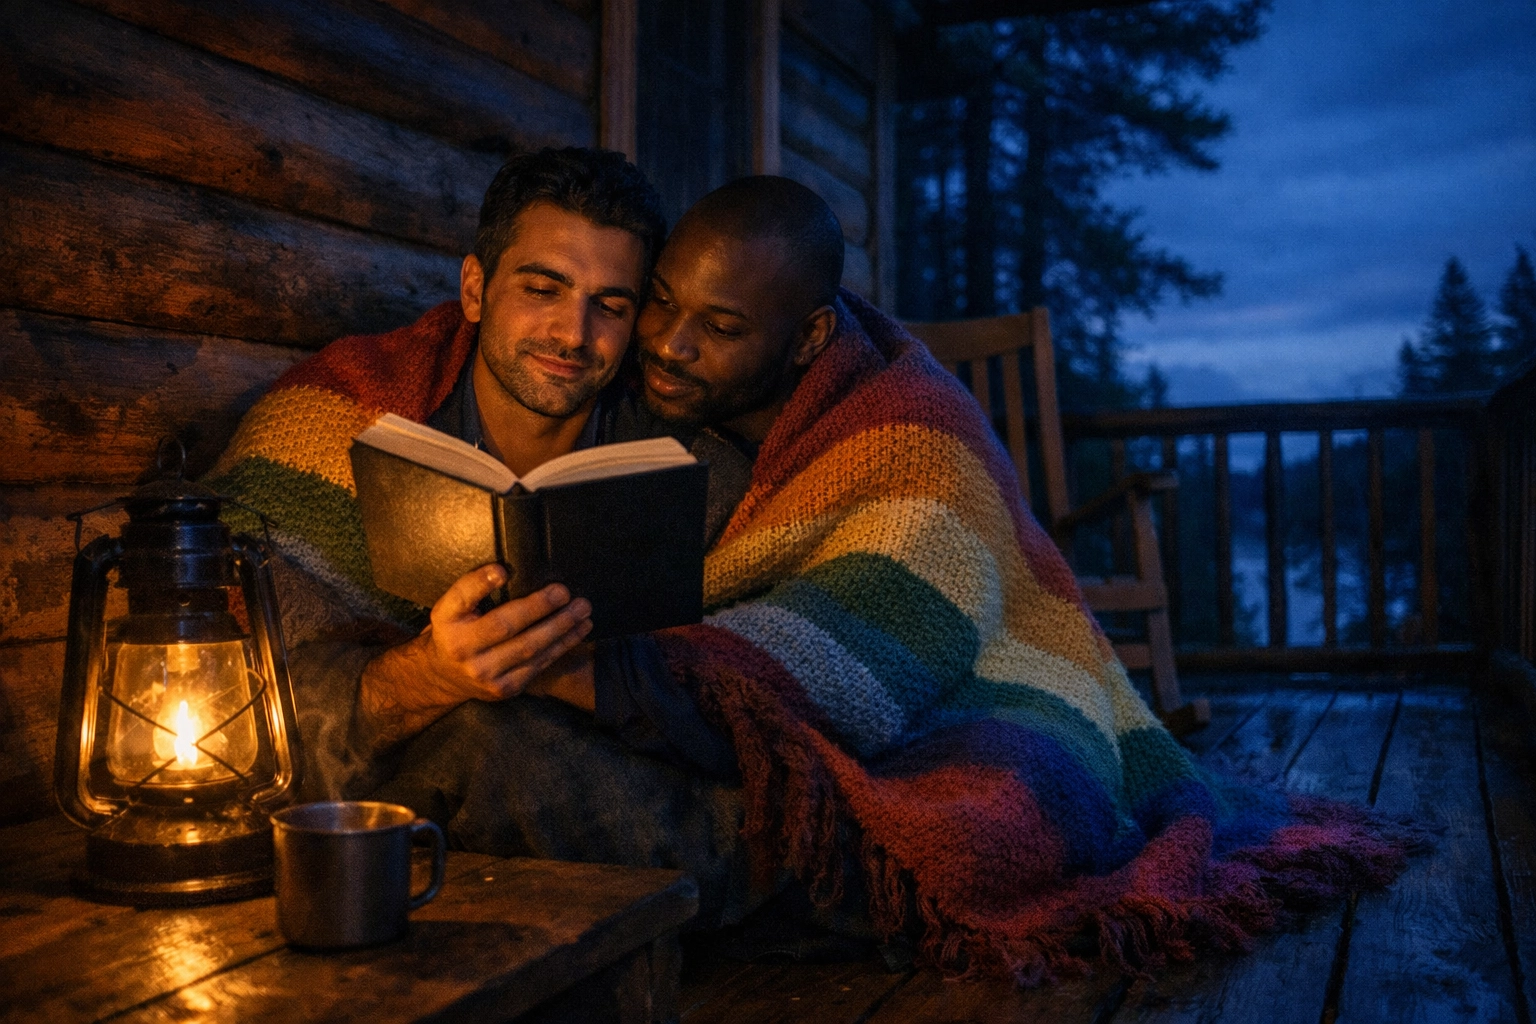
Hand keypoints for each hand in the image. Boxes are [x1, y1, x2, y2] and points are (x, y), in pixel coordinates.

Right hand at [356, 565, 592, 749]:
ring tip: (583, 610)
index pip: (464, 600)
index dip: (481, 584)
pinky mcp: (506, 689)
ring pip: (530, 649)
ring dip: (562, 628)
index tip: (504, 571)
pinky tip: (579, 630)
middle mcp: (466, 653)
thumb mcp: (450, 607)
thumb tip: (500, 571)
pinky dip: (562, 646)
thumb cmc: (453, 631)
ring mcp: (487, 676)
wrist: (443, 677)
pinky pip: (538, 665)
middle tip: (566, 592)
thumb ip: (470, 587)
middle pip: (507, 628)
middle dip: (541, 609)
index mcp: (449, 627)